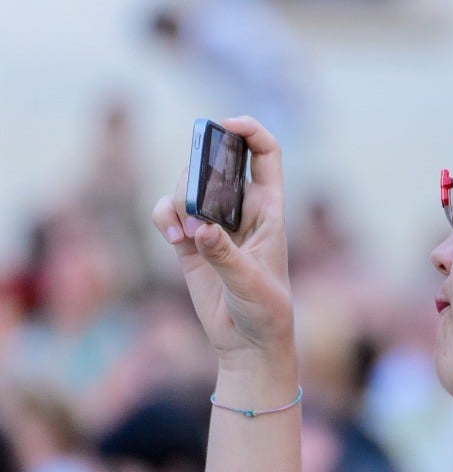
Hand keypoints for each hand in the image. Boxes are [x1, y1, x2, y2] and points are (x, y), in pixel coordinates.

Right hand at [152, 116, 293, 363]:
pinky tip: (172, 237)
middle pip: (215, 164)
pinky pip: (168, 213)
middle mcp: (241, 210)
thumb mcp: (250, 284)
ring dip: (177, 198)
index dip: (249, 131)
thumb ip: (225, 255)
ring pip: (187, 187)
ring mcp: (213, 224)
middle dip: (197, 169)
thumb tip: (200, 229)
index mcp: (270, 210)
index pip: (266, 154)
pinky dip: (163, 215)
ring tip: (182, 231)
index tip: (225, 126)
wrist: (248, 344)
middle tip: (191, 196)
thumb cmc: (265, 312)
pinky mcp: (189, 242)